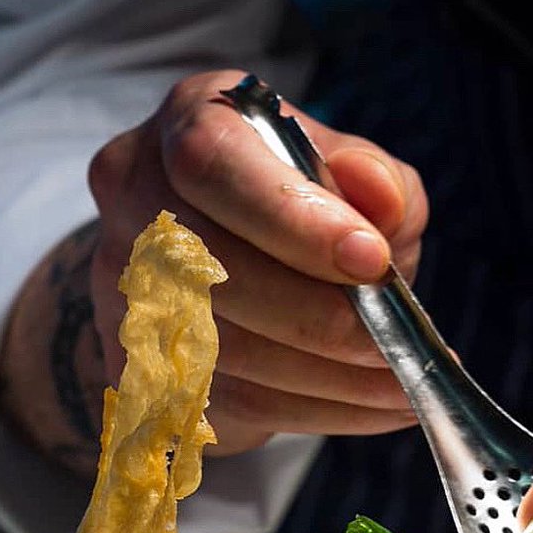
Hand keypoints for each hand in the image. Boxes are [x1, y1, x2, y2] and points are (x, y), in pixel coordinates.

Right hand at [88, 69, 427, 454]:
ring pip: (224, 349)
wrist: (218, 261)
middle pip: (213, 268)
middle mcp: (138, 196)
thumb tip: (380, 197)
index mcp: (193, 121)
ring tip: (406, 386)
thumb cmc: (295, 201)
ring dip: (330, 380)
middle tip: (397, 345)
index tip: (372, 261)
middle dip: (321, 317)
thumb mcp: (347, 169)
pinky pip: (232, 400)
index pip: (214, 164)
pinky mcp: (141, 364)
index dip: (292, 219)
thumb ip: (373, 178)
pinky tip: (377, 408)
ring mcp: (127, 287)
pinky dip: (319, 410)